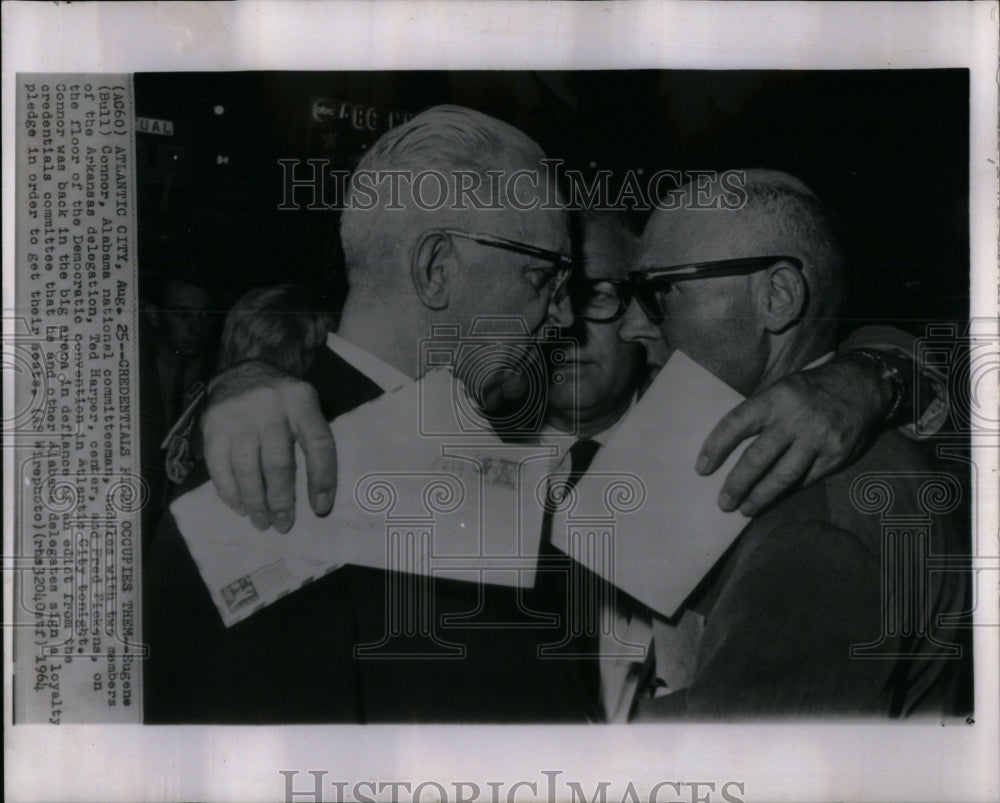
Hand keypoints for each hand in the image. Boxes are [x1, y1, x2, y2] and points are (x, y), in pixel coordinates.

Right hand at [201, 361, 335, 531]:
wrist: (243, 371)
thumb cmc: (282, 401)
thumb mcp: (306, 406)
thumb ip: (311, 439)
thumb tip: (318, 497)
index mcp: (302, 401)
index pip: (318, 444)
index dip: (322, 479)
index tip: (320, 508)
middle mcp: (270, 406)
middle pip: (278, 462)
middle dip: (281, 501)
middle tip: (283, 524)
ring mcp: (238, 415)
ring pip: (247, 468)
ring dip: (255, 502)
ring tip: (262, 522)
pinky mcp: (213, 425)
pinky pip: (219, 467)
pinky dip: (230, 492)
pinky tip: (240, 507)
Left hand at [696, 355, 893, 515]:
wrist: (863, 386)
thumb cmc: (811, 389)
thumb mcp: (782, 388)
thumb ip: (759, 414)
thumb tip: (727, 447)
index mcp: (775, 397)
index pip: (736, 424)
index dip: (716, 447)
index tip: (701, 468)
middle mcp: (795, 419)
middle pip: (758, 458)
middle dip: (737, 483)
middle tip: (723, 502)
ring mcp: (818, 439)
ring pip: (783, 476)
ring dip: (760, 496)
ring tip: (744, 509)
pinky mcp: (836, 455)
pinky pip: (806, 479)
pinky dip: (786, 491)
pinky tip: (772, 499)